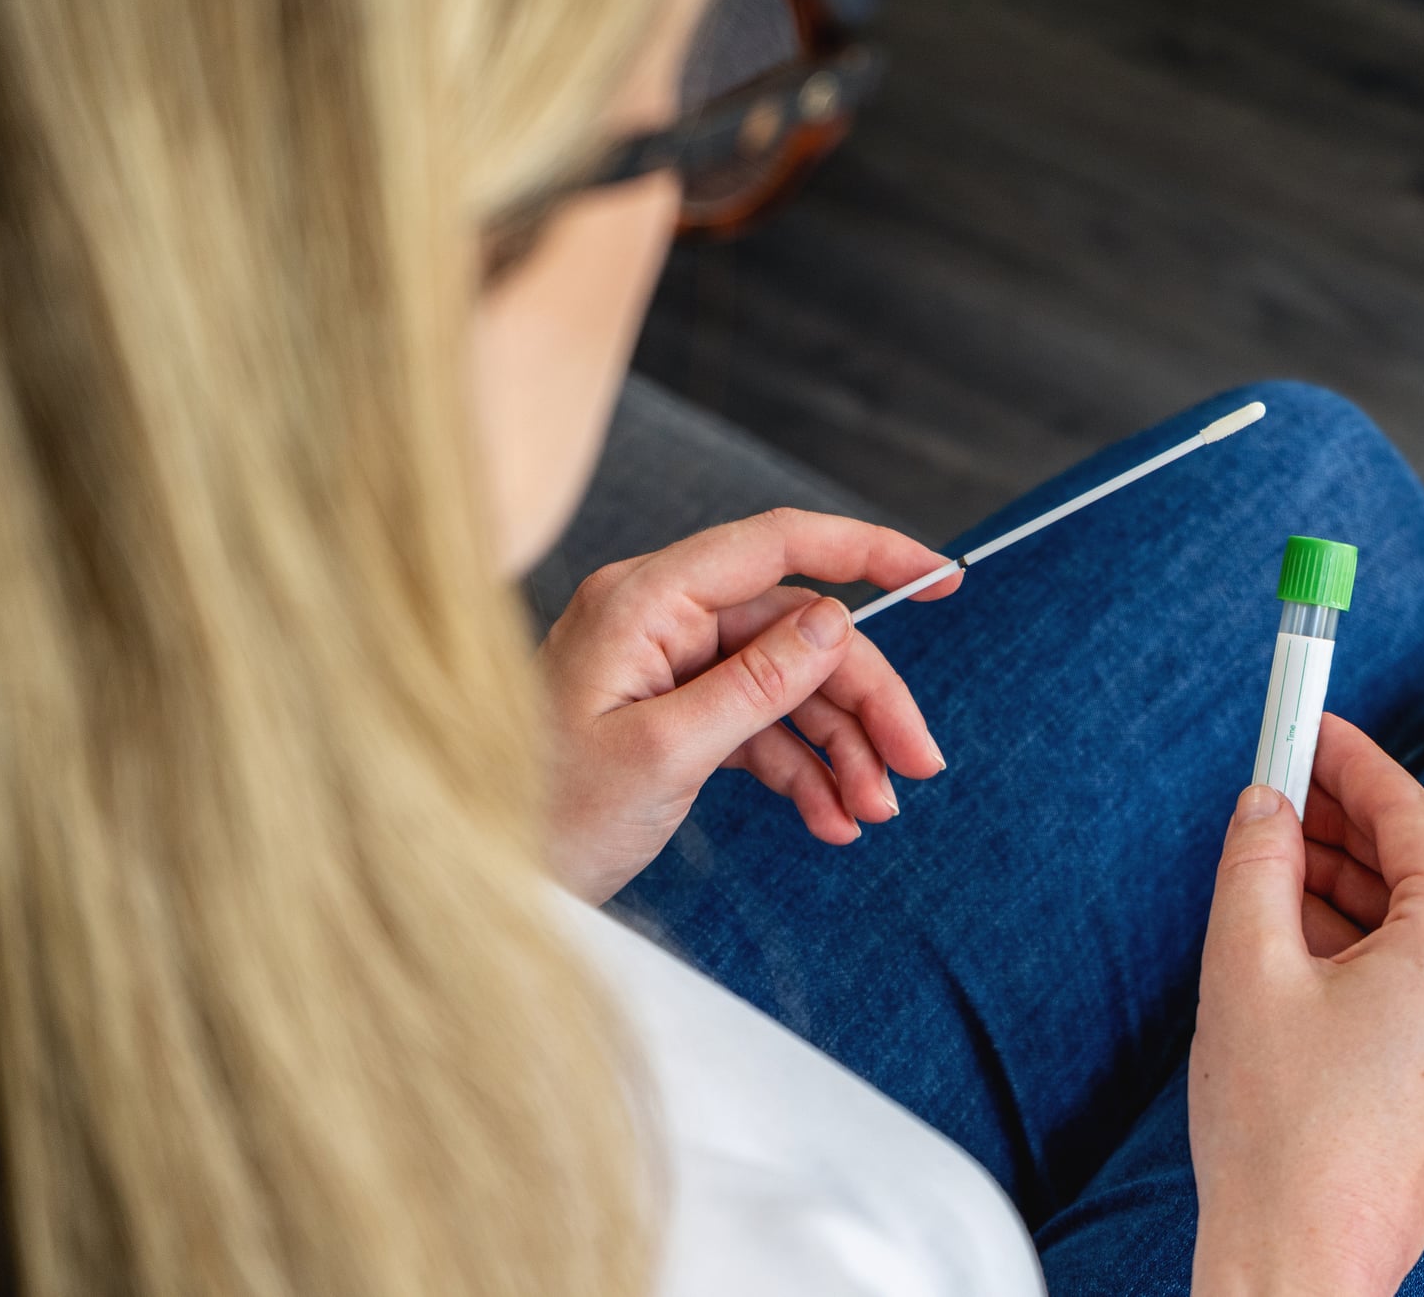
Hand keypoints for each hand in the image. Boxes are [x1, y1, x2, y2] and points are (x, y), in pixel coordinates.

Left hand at [538, 508, 959, 902]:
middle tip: (917, 766)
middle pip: (798, 632)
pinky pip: (760, 729)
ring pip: (789, 687)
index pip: (778, 544)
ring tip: (873, 812)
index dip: (868, 553)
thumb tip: (836, 619)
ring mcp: (667, 668)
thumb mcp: (662, 752)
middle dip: (866, 700)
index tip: (940, 576)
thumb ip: (757, 682)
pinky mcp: (673, 717)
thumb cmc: (544, 813)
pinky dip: (803, 772)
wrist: (482, 879)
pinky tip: (831, 820)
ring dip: (842, 748)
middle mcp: (660, 619)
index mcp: (646, 600)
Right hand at [1190, 714, 1423, 1296]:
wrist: (1301, 1260)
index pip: (1416, 816)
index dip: (1356, 760)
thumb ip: (1257, 863)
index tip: (1310, 723)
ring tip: (1273, 851)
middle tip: (1283, 779)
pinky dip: (1365, 933)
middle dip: (1353, 817)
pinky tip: (1295, 923)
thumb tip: (1265, 806)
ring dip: (1352, 876)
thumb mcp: (1245, 966)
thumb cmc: (1280, 1130)